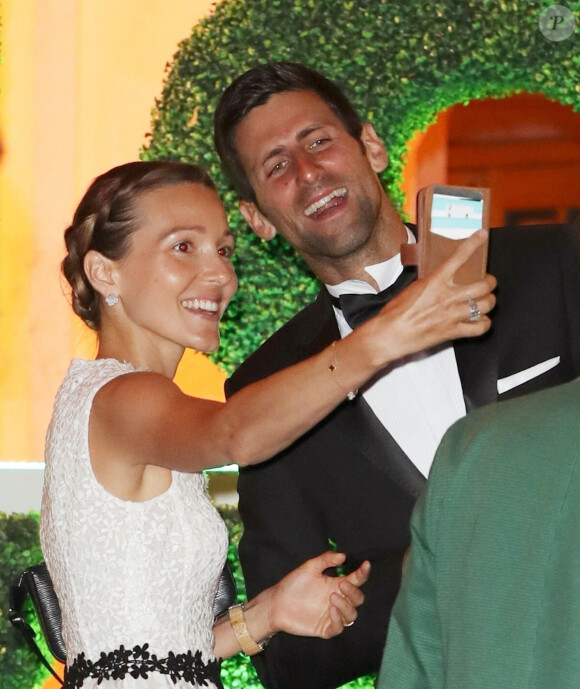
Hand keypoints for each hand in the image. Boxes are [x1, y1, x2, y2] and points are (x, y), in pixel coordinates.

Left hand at [267, 551, 369, 638]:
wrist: (276, 603)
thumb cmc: (292, 584)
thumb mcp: (309, 567)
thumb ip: (326, 560)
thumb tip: (343, 555)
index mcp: (336, 584)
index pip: (356, 580)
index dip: (363, 573)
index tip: (366, 564)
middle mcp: (337, 599)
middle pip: (358, 599)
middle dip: (354, 592)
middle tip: (342, 585)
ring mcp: (332, 615)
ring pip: (352, 615)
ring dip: (346, 606)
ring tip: (333, 597)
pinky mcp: (325, 628)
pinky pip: (339, 628)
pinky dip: (339, 619)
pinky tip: (331, 610)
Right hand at [372, 229, 495, 363]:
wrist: (390, 334)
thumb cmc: (395, 313)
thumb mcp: (413, 289)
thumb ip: (431, 283)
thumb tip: (440, 281)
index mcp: (435, 282)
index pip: (459, 258)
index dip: (474, 244)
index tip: (482, 235)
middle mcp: (447, 297)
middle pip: (483, 285)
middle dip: (490, 282)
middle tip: (487, 281)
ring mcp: (452, 315)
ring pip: (485, 305)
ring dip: (489, 302)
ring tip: (486, 301)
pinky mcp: (453, 332)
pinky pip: (480, 327)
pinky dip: (483, 323)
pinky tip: (480, 320)